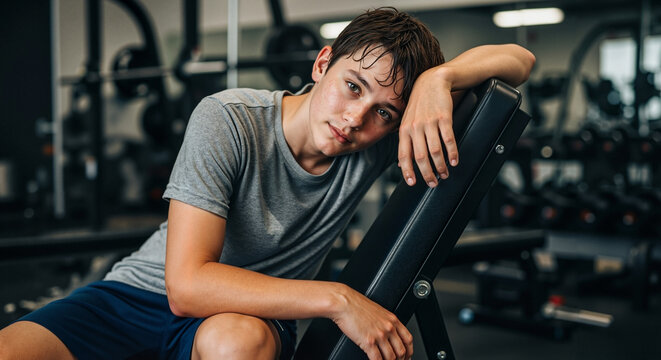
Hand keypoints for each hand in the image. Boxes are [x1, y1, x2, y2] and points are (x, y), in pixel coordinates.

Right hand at [331, 285, 412, 359]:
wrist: (344, 302)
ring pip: (391, 357)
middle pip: (402, 351)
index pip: (408, 339)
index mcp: (392, 320)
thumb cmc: (357, 305)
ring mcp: (379, 335)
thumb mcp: (378, 311)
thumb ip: (385, 322)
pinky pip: (377, 359)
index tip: (407, 356)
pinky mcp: (368, 342)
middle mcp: (388, 328)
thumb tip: (388, 333)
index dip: (409, 351)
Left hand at [398, 68, 457, 187]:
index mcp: (404, 130)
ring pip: (435, 151)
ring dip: (441, 166)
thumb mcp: (408, 121)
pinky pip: (448, 139)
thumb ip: (405, 141)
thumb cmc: (420, 104)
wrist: (433, 82)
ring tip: (445, 174)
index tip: (413, 183)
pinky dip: (452, 152)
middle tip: (434, 183)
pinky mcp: (444, 117)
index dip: (408, 171)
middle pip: (420, 157)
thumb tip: (401, 164)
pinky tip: (454, 160)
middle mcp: (415, 127)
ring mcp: (429, 122)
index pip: (404, 155)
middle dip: (427, 173)